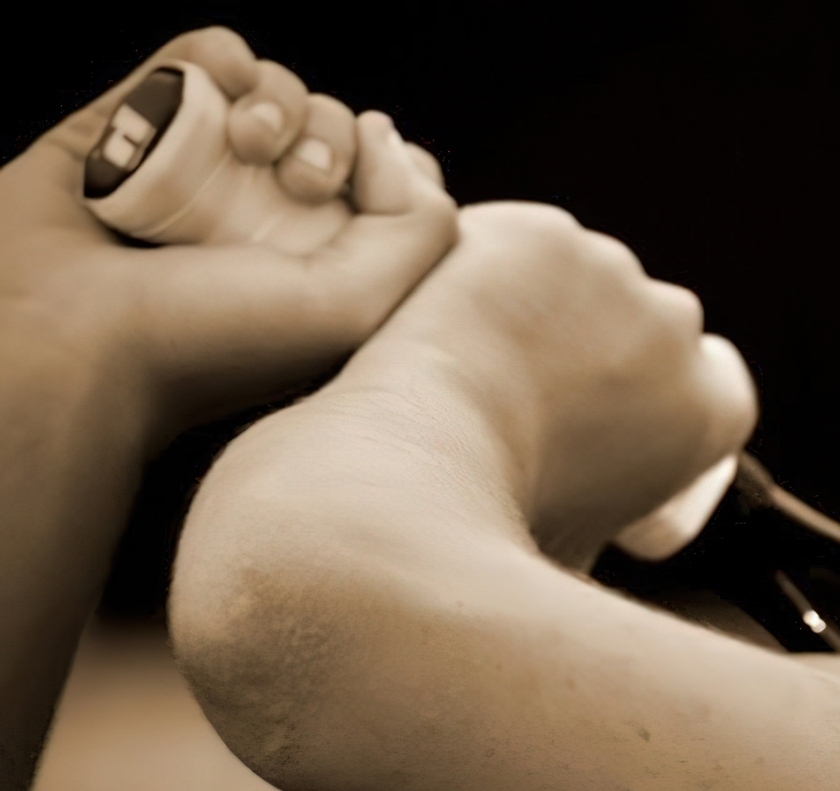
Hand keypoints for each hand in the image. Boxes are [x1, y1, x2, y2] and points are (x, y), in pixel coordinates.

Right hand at [0, 27, 456, 447]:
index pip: (388, 182)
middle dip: (332, 136)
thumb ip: (419, 228)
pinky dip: (223, 58)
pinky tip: (221, 92)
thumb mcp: (356, 307)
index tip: (358, 202)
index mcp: (324, 264)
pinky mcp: (138, 123)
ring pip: (274, 89)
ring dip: (280, 100)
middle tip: (299, 184)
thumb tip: (387, 131)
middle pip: (335, 127)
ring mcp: (201, 167)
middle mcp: (264, 214)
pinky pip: (206, 57)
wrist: (78, 336)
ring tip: (250, 144)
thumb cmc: (216, 341)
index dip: (391, 170)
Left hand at [338, 202, 757, 565]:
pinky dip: (493, 273)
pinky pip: (523, 249)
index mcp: (711, 412)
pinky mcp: (541, 236)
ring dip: (548, 307)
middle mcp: (679, 332)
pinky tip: (450, 315)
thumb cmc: (496, 534)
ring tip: (476, 356)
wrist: (419, 472)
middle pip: (652, 326)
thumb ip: (623, 531)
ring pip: (584, 281)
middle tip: (530, 386)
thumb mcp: (588, 555)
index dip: (667, 396)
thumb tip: (611, 569)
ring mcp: (612, 272)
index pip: (720, 386)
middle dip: (604, 347)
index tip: (621, 409)